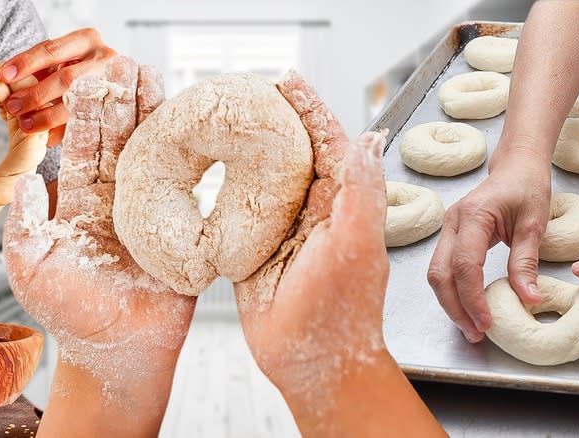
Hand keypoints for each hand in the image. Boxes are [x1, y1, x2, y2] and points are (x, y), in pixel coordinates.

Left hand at [0, 28, 115, 144]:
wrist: (112, 81)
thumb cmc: (78, 68)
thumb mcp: (62, 59)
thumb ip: (40, 66)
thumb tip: (7, 80)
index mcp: (87, 40)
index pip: (53, 49)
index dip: (27, 62)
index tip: (5, 76)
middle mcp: (104, 59)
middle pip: (67, 79)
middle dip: (36, 95)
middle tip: (13, 106)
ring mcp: (112, 84)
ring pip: (78, 103)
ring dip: (48, 116)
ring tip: (26, 125)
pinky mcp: (114, 107)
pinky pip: (86, 122)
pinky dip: (64, 131)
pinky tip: (46, 138)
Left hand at [3, 57, 193, 437]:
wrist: (119, 351)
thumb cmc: (70, 316)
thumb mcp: (30, 268)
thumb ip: (24, 223)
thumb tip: (26, 179)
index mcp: (78, 206)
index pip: (83, 150)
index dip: (87, 115)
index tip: (91, 80)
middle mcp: (114, 201)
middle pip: (119, 141)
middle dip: (122, 102)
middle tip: (125, 61)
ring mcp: (149, 211)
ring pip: (151, 155)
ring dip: (153, 117)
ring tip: (154, 77)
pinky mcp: (179, 227)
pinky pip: (186, 186)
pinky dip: (187, 155)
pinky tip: (189, 125)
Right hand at [235, 75, 442, 436]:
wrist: (310, 363)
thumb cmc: (341, 310)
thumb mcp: (357, 246)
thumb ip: (362, 193)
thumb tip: (369, 137)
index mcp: (342, 204)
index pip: (327, 142)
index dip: (309, 110)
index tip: (287, 81)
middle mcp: (313, 211)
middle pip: (294, 152)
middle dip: (275, 119)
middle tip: (248, 91)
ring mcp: (282, 229)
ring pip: (265, 176)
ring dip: (248, 148)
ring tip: (226, 120)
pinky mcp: (253, 249)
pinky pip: (238, 211)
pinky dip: (225, 187)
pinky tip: (209, 170)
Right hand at [427, 154, 550, 341]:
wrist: (515, 166)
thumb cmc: (526, 187)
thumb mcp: (534, 224)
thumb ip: (526, 262)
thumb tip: (528, 299)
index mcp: (472, 216)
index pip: (464, 265)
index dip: (472, 298)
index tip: (487, 322)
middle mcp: (452, 223)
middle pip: (440, 273)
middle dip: (454, 307)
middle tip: (475, 333)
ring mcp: (447, 230)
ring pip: (435, 273)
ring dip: (450, 302)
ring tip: (471, 326)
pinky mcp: (449, 237)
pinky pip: (442, 268)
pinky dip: (452, 291)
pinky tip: (467, 306)